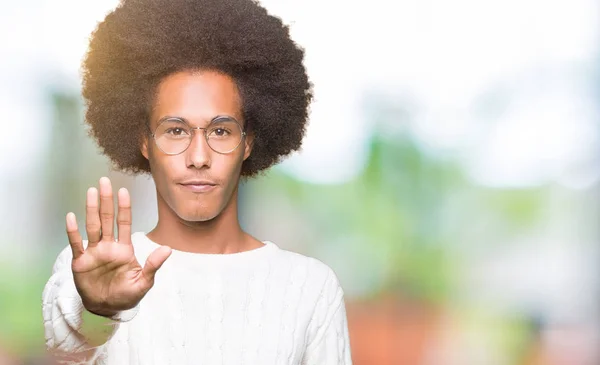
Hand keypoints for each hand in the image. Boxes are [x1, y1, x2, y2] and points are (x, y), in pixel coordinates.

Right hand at [65, 177, 170, 316]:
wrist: (107, 309)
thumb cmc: (127, 295)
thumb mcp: (144, 282)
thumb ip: (153, 265)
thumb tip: (167, 249)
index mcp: (124, 249)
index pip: (124, 223)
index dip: (124, 207)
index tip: (123, 191)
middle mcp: (108, 246)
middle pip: (106, 219)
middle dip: (106, 200)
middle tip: (104, 181)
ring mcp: (94, 252)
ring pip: (92, 226)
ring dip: (91, 209)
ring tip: (91, 192)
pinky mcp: (80, 262)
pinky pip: (76, 243)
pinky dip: (73, 231)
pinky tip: (71, 217)